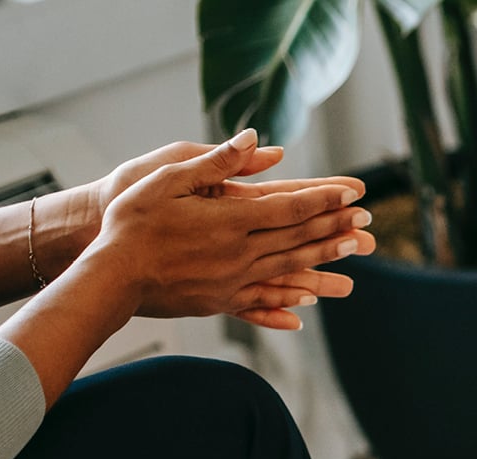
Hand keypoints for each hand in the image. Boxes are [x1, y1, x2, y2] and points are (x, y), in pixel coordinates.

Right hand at [80, 129, 372, 327]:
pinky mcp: (219, 300)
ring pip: (289, 267)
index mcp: (230, 220)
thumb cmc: (131, 222)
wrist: (108, 276)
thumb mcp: (168, 179)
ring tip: (354, 249)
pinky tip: (308, 300)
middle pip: (298, 237)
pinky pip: (263, 298)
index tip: (355, 193)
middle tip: (368, 220)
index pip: (291, 207)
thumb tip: (255, 138)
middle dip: (336, 226)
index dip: (326, 199)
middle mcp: (239, 252)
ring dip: (324, 257)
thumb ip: (216, 161)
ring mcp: (232, 280)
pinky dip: (289, 297)